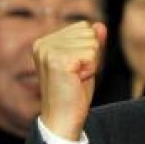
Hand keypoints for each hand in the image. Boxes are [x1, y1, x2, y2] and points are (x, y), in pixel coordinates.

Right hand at [34, 21, 106, 140]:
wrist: (63, 119)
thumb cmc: (73, 93)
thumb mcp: (86, 63)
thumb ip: (92, 42)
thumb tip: (100, 25)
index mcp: (45, 42)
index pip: (83, 27)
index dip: (88, 49)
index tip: (76, 69)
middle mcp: (44, 43)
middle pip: (88, 33)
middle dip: (91, 56)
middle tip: (76, 76)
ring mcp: (49, 51)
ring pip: (91, 43)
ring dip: (91, 63)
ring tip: (75, 78)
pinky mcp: (58, 60)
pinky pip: (91, 54)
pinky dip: (90, 69)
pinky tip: (77, 80)